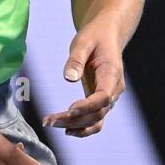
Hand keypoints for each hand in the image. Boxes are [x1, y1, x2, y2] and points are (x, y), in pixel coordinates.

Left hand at [41, 19, 125, 136]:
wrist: (107, 35)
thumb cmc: (95, 37)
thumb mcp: (83, 41)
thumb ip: (76, 59)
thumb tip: (69, 78)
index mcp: (112, 73)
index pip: (103, 97)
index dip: (87, 106)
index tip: (69, 110)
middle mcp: (114, 89)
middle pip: (98, 113)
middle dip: (74, 120)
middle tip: (49, 120)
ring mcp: (109, 97)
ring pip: (96, 120)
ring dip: (75, 126)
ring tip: (51, 124)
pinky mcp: (101, 100)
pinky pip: (95, 120)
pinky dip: (83, 128)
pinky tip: (66, 129)